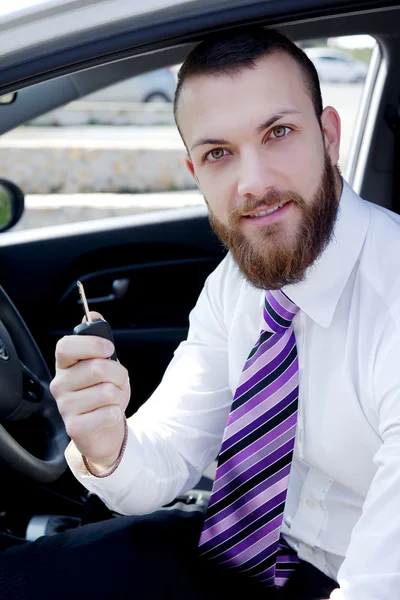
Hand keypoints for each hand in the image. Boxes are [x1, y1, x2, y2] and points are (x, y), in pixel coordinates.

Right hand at [50, 311, 130, 472]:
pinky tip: (108, 415)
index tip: (110, 349)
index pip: (66, 346)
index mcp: (65, 364)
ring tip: (112, 400)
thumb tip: (93, 314)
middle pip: (97, 368)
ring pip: (106, 392)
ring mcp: (65, 406)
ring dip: (119, 395)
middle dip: (118, 374)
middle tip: (117, 381)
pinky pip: (107, 413)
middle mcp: (60, 384)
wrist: (104, 430)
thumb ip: (98, 340)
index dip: (91, 345)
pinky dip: (116, 414)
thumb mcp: (104, 363)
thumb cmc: (103, 393)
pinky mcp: (74, 427)